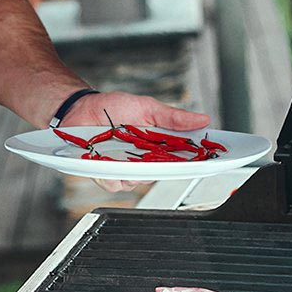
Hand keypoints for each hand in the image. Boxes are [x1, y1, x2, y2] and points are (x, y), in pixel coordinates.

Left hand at [62, 91, 210, 193]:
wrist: (81, 109)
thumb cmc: (113, 107)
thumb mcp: (147, 107)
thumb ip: (173, 117)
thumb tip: (202, 119)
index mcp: (158, 146)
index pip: (183, 159)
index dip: (197, 162)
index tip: (210, 160)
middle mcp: (144, 161)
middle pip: (162, 174)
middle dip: (163, 167)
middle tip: (157, 153)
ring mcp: (124, 169)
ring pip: (138, 182)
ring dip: (133, 169)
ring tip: (123, 150)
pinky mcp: (105, 174)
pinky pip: (114, 183)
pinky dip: (111, 173)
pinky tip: (106, 159)